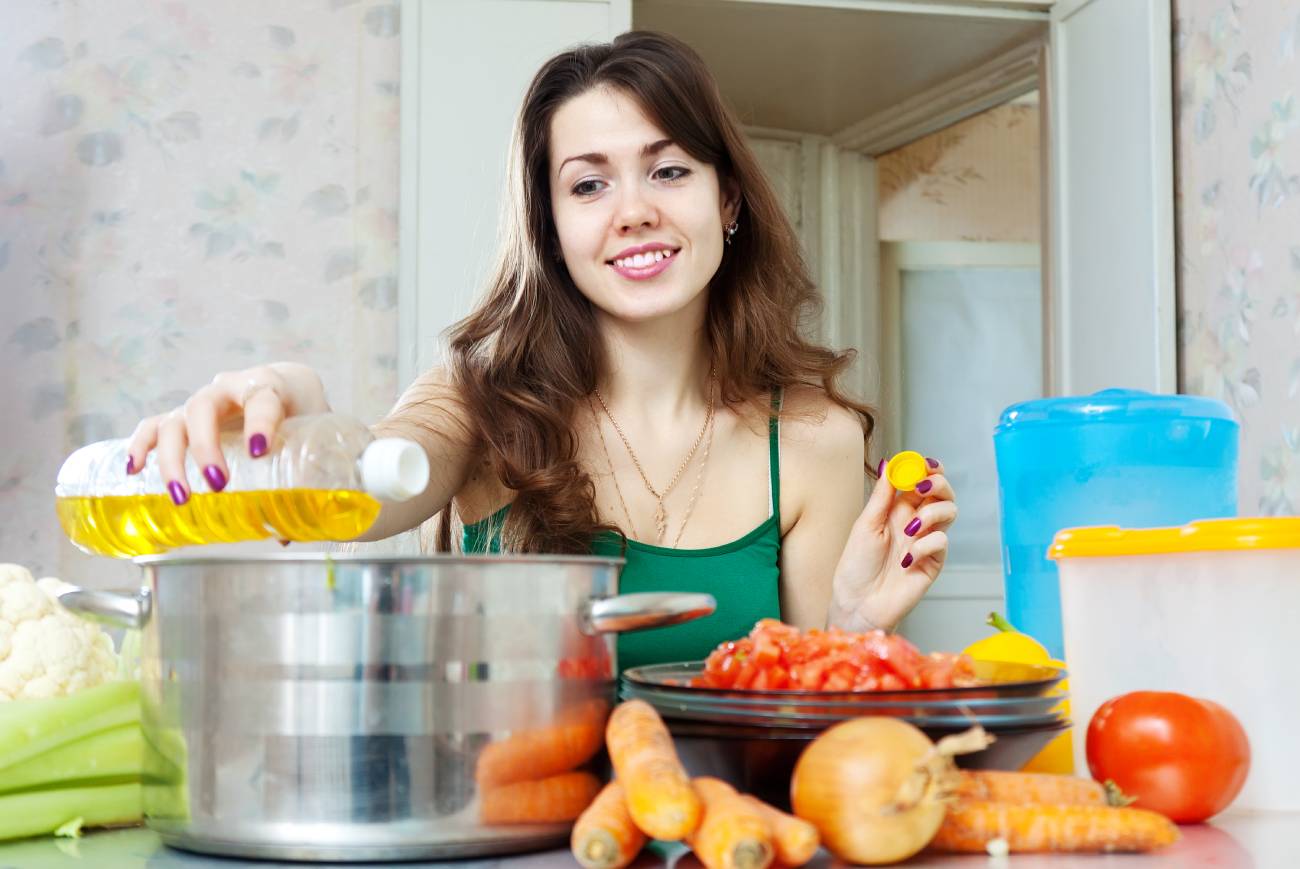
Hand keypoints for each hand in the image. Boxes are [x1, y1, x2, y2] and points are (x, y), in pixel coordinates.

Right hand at [125, 363, 329, 503]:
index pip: (261, 399)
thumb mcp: (315, 433)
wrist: (287, 386)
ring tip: (180, 496)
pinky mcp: (182, 416)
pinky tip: (132, 470)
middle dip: (205, 448)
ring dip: (171, 459)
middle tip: (218, 485)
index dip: (259, 423)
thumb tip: (285, 536)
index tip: (260, 449)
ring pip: (174, 422)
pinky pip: (153, 425)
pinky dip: (140, 445)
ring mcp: (201, 402)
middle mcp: (227, 389)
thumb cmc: (302, 411)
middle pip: (203, 410)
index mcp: (269, 386)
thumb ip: (308, 477)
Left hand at [828, 457, 956, 632]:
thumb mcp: (865, 524)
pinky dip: (926, 545)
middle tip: (924, 485)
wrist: (858, 602)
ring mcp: (927, 540)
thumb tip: (889, 463)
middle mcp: (916, 521)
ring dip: (933, 513)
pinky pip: (942, 542)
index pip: (920, 480)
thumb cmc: (857, 565)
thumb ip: (882, 496)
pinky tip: (907, 559)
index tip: (924, 463)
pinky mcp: (934, 562)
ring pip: (949, 512)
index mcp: (897, 509)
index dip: (926, 468)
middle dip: (938, 483)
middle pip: (942, 492)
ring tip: (910, 529)